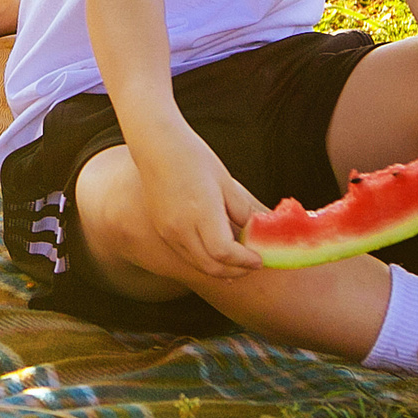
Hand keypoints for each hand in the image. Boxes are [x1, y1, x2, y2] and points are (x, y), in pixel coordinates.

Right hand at [132, 128, 266, 282]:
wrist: (157, 147)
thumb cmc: (194, 158)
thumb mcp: (226, 182)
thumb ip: (241, 210)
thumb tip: (251, 231)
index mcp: (201, 213)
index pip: (225, 252)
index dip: (245, 261)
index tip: (259, 259)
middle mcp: (181, 228)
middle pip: (211, 266)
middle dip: (236, 270)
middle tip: (252, 264)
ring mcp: (169, 231)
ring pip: (198, 264)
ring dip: (220, 269)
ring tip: (237, 262)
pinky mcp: (162, 230)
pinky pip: (186, 255)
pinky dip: (204, 259)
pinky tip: (215, 252)